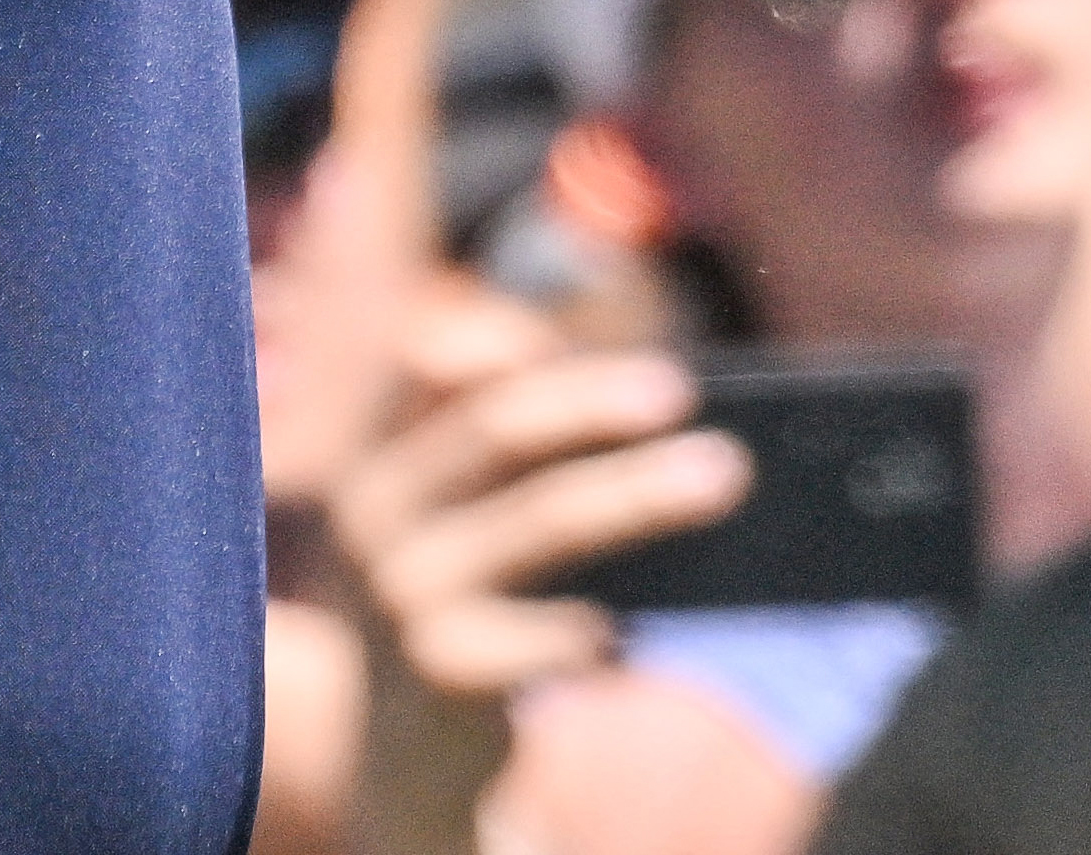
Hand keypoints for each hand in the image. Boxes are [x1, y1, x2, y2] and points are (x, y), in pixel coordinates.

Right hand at [324, 289, 755, 701]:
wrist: (404, 756)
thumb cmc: (455, 606)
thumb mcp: (450, 516)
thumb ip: (503, 445)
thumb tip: (637, 381)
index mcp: (373, 452)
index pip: (418, 364)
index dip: (492, 338)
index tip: (566, 334)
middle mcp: (370, 510)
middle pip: (494, 428)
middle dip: (590, 401)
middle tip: (678, 388)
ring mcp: (400, 593)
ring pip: (541, 519)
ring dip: (638, 491)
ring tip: (720, 471)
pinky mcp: (441, 670)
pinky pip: (544, 639)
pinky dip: (590, 633)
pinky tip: (625, 636)